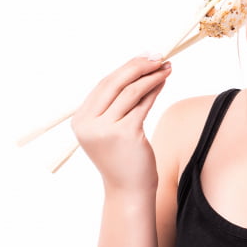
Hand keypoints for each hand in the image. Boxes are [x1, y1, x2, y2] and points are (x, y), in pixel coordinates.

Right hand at [71, 55, 171, 191]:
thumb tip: (139, 70)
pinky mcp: (125, 133)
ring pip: (130, 91)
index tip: (144, 56)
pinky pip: (142, 104)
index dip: (125, 67)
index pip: (104, 85)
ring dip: (150, 76)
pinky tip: (164, 82)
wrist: (128, 191)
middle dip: (138, 66)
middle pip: (114, 83)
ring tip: (166, 67)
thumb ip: (117, 104)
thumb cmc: (124, 159)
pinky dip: (154, 90)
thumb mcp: (113, 129)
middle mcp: (88, 123)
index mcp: (80, 120)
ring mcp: (105, 129)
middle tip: (158, 55)